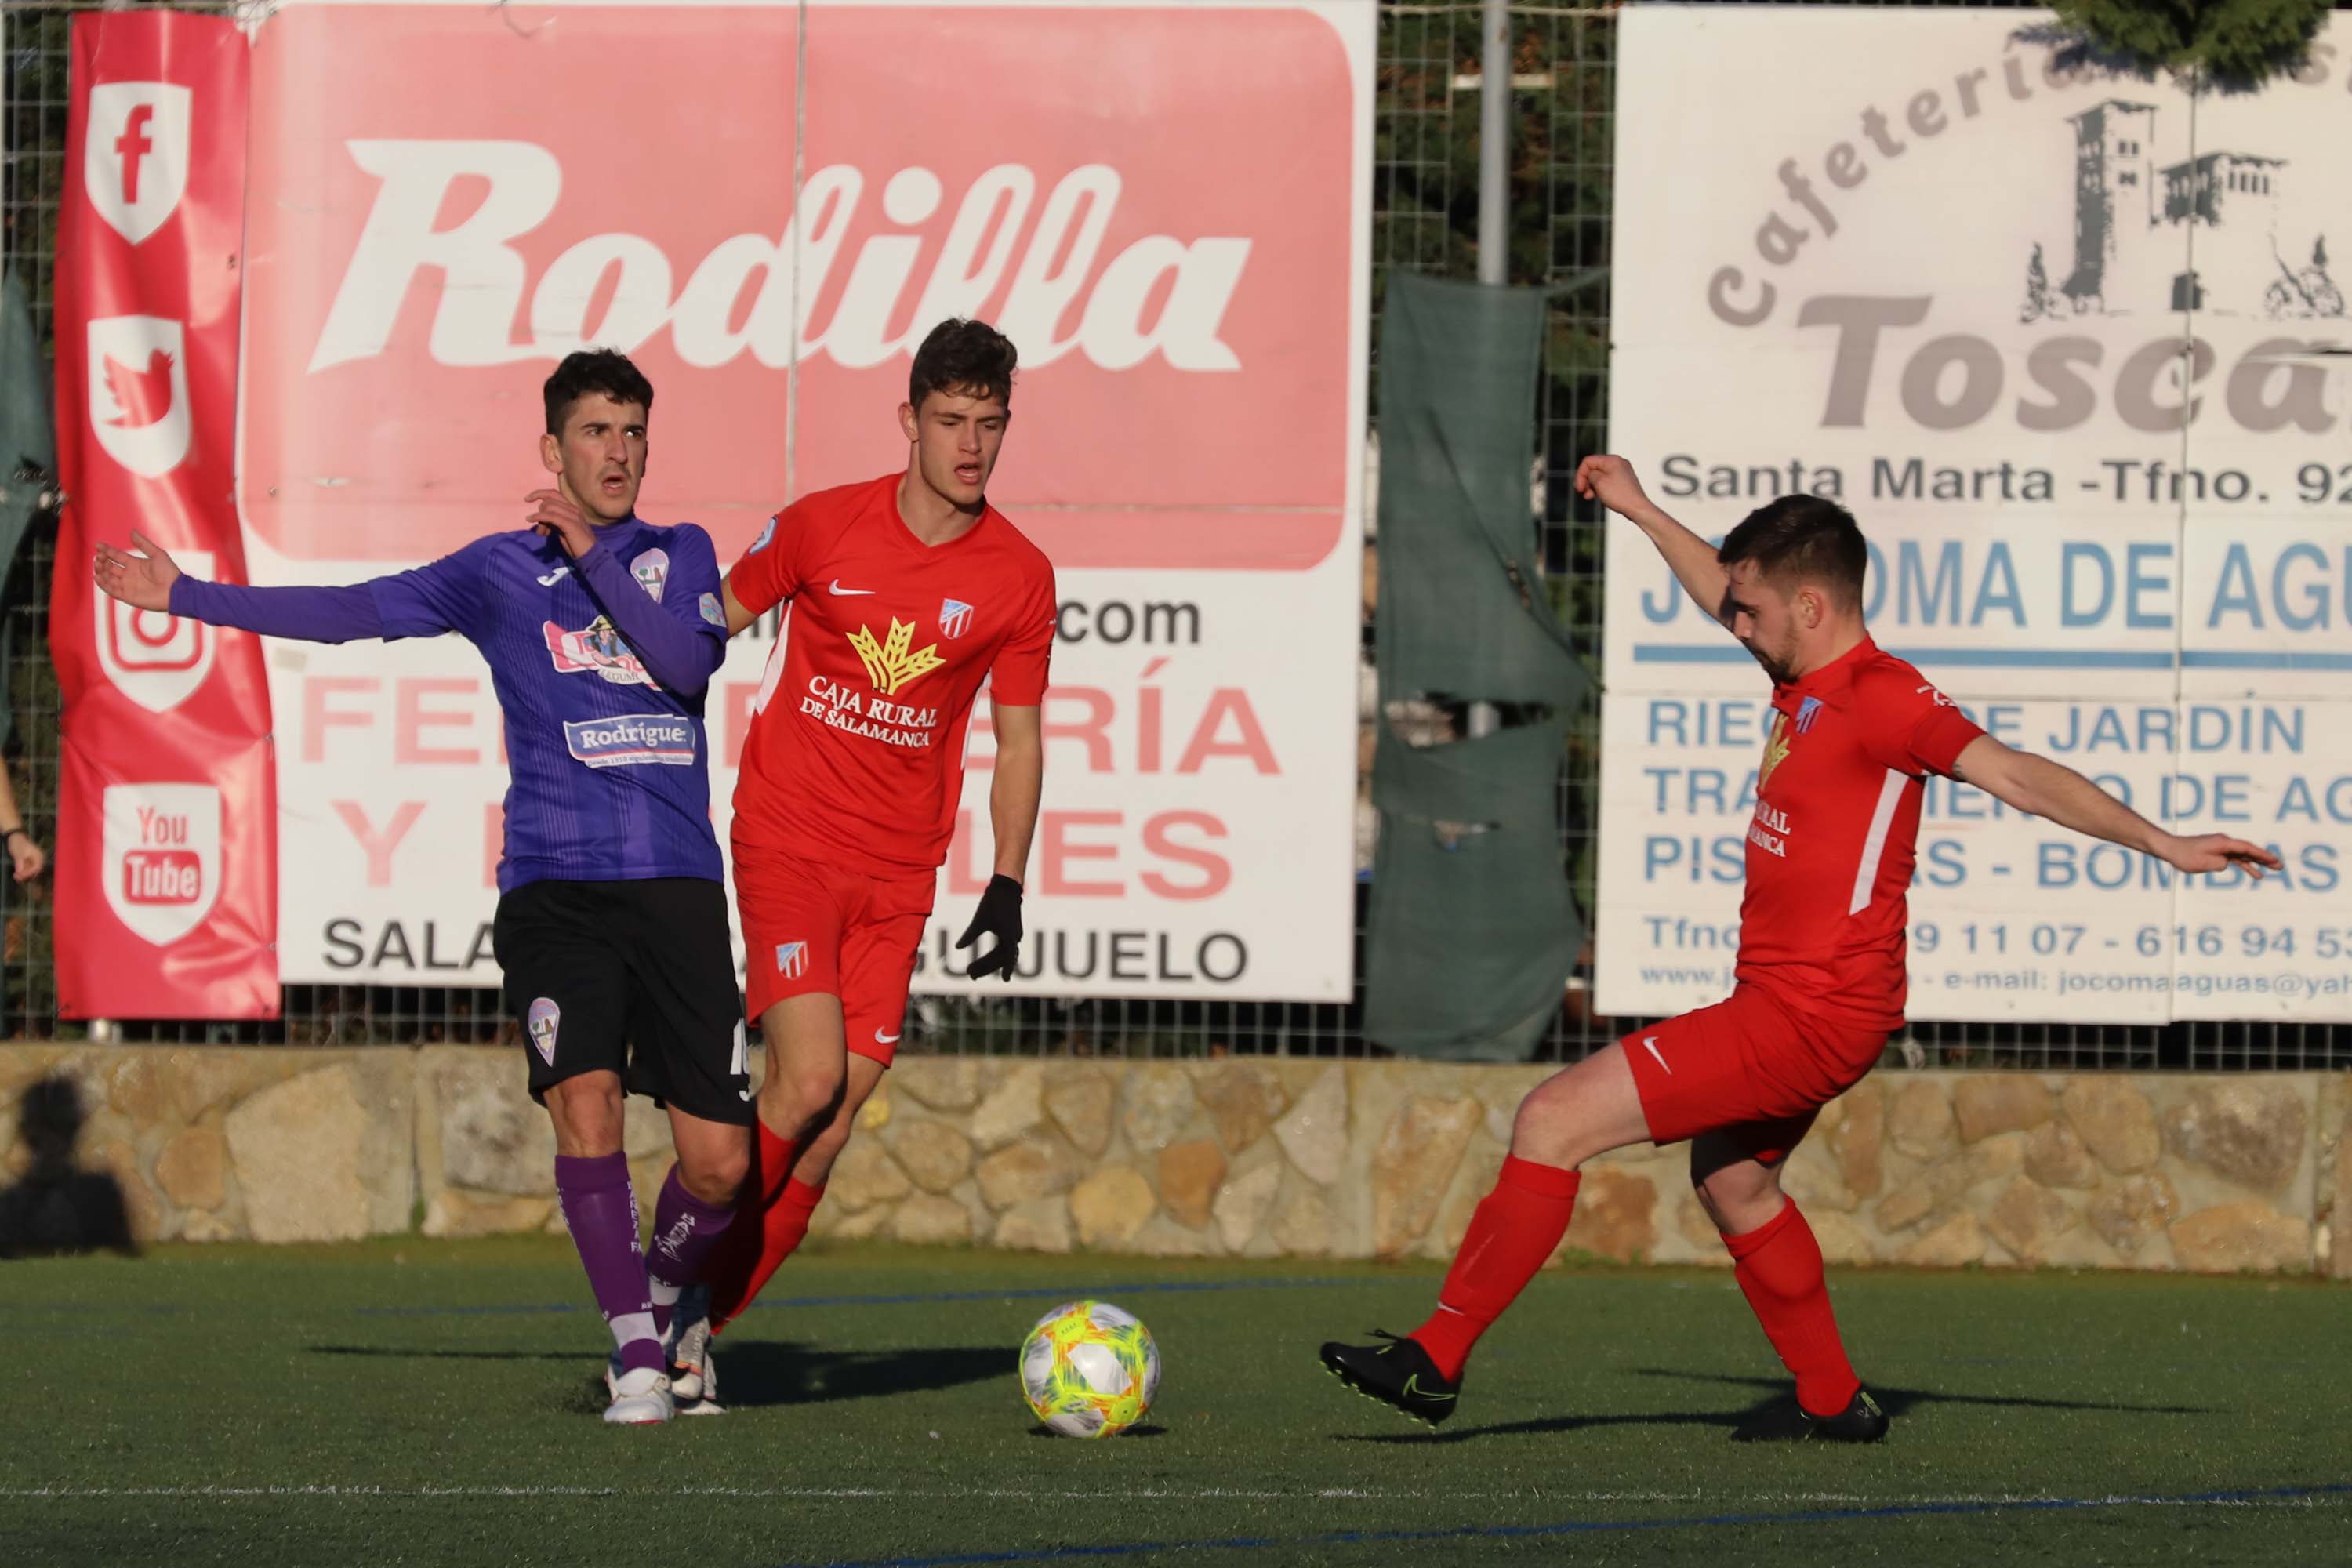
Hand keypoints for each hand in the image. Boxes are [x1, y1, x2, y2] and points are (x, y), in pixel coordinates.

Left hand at [9, 833, 42, 882]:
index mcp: (38, 856)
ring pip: (30, 870)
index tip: (20, 876)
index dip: (28, 873)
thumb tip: (20, 873)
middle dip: (26, 875)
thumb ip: (20, 865)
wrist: (15, 836)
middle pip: (34, 870)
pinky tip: (17, 873)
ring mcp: (33, 859)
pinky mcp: (29, 860)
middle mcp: (38, 859)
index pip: (36, 868)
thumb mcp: (18, 855)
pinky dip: (22, 871)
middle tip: (17, 878)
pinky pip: (27, 867)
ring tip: (15, 876)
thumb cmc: (18, 844)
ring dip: (23, 874)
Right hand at [91, 530, 181, 612]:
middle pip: (109, 566)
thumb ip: (143, 544)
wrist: (175, 591)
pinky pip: (111, 590)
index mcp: (135, 564)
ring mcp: (127, 585)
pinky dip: (102, 584)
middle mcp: (129, 574)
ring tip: (97, 563)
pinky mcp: (126, 595)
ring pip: (108, 577)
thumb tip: (132, 531)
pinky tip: (97, 576)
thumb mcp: (157, 554)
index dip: (107, 550)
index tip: (98, 545)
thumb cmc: (169, 573)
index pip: (116, 556)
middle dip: (102, 560)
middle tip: (99, 556)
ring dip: (100, 571)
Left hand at [525, 488, 597, 559]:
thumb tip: (541, 517)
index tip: (527, 499)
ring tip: (542, 534)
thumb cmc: (577, 544)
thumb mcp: (562, 529)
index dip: (539, 493)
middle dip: (539, 513)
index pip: (554, 493)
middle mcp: (573, 508)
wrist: (591, 555)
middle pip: (548, 500)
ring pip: (548, 506)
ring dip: (540, 520)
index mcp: (572, 508)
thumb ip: (554, 520)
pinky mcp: (570, 524)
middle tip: (540, 531)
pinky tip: (531, 520)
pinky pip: (550, 515)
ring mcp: (573, 515)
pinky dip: (539, 516)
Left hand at [955, 874, 1023, 980]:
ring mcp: (1014, 934)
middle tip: (970, 974)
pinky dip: (995, 955)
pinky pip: (1004, 947)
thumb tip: (957, 948)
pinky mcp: (1011, 929)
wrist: (1005, 887)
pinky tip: (986, 958)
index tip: (1005, 980)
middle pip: (1001, 958)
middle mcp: (1014, 937)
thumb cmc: (993, 902)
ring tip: (974, 969)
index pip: (1007, 958)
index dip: (1006, 970)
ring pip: (1002, 954)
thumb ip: (970, 935)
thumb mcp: (979, 920)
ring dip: (989, 962)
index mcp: (1009, 937)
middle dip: (986, 967)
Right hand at [1574, 454, 1654, 520]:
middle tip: (1582, 492)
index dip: (1580, 474)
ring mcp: (1622, 471)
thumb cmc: (1619, 495)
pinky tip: (1598, 496)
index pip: (1588, 461)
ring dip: (1592, 485)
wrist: (1638, 508)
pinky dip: (1601, 487)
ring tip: (1589, 497)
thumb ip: (1590, 474)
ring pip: (1600, 475)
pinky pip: (1608, 480)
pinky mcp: (1624, 480)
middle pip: (1594, 467)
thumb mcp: (1599, 482)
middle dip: (1586, 480)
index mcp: (1612, 460)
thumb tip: (1590, 474)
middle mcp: (1618, 462)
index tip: (1579, 489)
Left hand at [2156, 833, 2282, 877]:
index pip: (2246, 848)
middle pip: (2249, 850)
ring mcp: (2221, 847)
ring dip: (2258, 862)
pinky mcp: (2217, 852)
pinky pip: (2235, 858)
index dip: (2261, 854)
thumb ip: (2217, 864)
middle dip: (2265, 858)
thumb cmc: (2183, 855)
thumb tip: (2226, 864)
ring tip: (2273, 870)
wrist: (2169, 848)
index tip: (2274, 860)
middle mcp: (2224, 843)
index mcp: (2222, 843)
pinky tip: (2254, 873)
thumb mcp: (2201, 863)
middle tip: (2280, 866)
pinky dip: (2245, 865)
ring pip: (2244, 855)